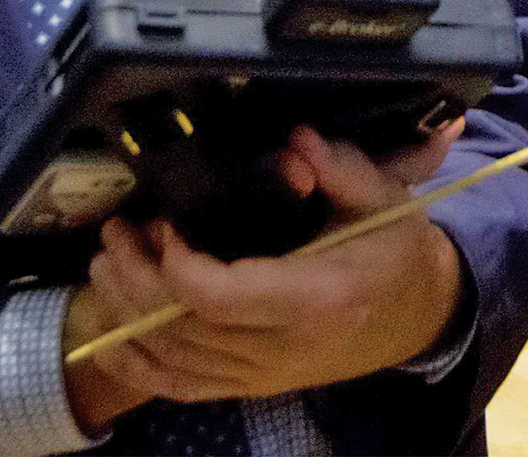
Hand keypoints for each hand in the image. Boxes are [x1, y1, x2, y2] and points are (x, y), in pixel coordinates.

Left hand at [61, 122, 468, 418]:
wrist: (419, 313)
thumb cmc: (396, 251)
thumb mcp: (384, 198)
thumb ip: (339, 168)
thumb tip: (294, 140)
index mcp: (316, 299)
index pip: (224, 298)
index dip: (179, 265)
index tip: (165, 224)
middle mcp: (285, 348)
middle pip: (185, 328)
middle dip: (137, 280)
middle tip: (117, 231)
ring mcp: (265, 374)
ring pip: (175, 359)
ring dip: (128, 314)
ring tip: (107, 262)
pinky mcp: (252, 385)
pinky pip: (182, 387)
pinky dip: (138, 367)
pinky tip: (108, 337)